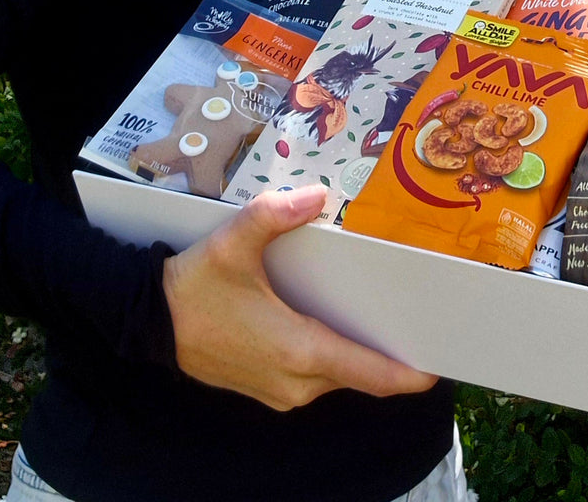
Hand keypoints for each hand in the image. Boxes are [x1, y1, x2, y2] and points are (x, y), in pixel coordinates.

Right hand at [162, 185, 436, 409]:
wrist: (149, 322)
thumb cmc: (194, 286)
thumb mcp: (232, 243)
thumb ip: (273, 215)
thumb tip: (316, 196)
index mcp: (299, 350)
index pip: (370, 373)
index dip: (408, 373)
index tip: (438, 365)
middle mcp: (296, 382)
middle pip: (362, 376)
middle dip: (393, 357)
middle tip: (422, 325)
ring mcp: (281, 391)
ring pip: (340, 379)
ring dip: (365, 358)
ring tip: (390, 323)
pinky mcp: (269, 389)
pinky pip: (318, 380)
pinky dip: (339, 360)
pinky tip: (345, 330)